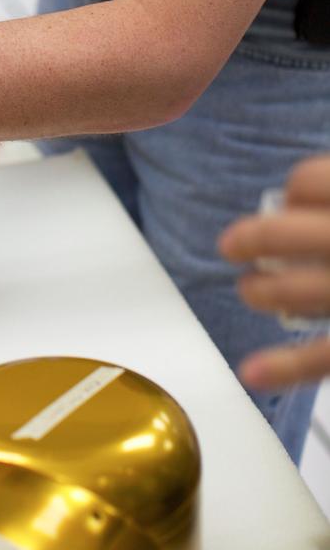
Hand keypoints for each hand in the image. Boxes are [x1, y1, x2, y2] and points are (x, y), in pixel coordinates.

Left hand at [218, 155, 329, 389]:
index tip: (290, 200)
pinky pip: (324, 357)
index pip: (310, 181)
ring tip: (252, 291)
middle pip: (292, 232)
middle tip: (232, 245)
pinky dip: (286, 368)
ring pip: (301, 291)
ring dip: (264, 293)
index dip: (295, 191)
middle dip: (257, 238)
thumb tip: (299, 200)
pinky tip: (251, 372)